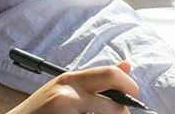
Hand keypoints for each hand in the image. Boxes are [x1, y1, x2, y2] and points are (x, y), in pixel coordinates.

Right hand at [8, 60, 139, 113]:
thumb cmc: (41, 110)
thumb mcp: (66, 88)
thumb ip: (95, 80)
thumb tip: (127, 65)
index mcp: (71, 79)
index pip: (111, 74)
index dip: (129, 86)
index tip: (133, 96)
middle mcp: (69, 94)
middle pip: (117, 106)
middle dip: (124, 113)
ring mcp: (67, 111)